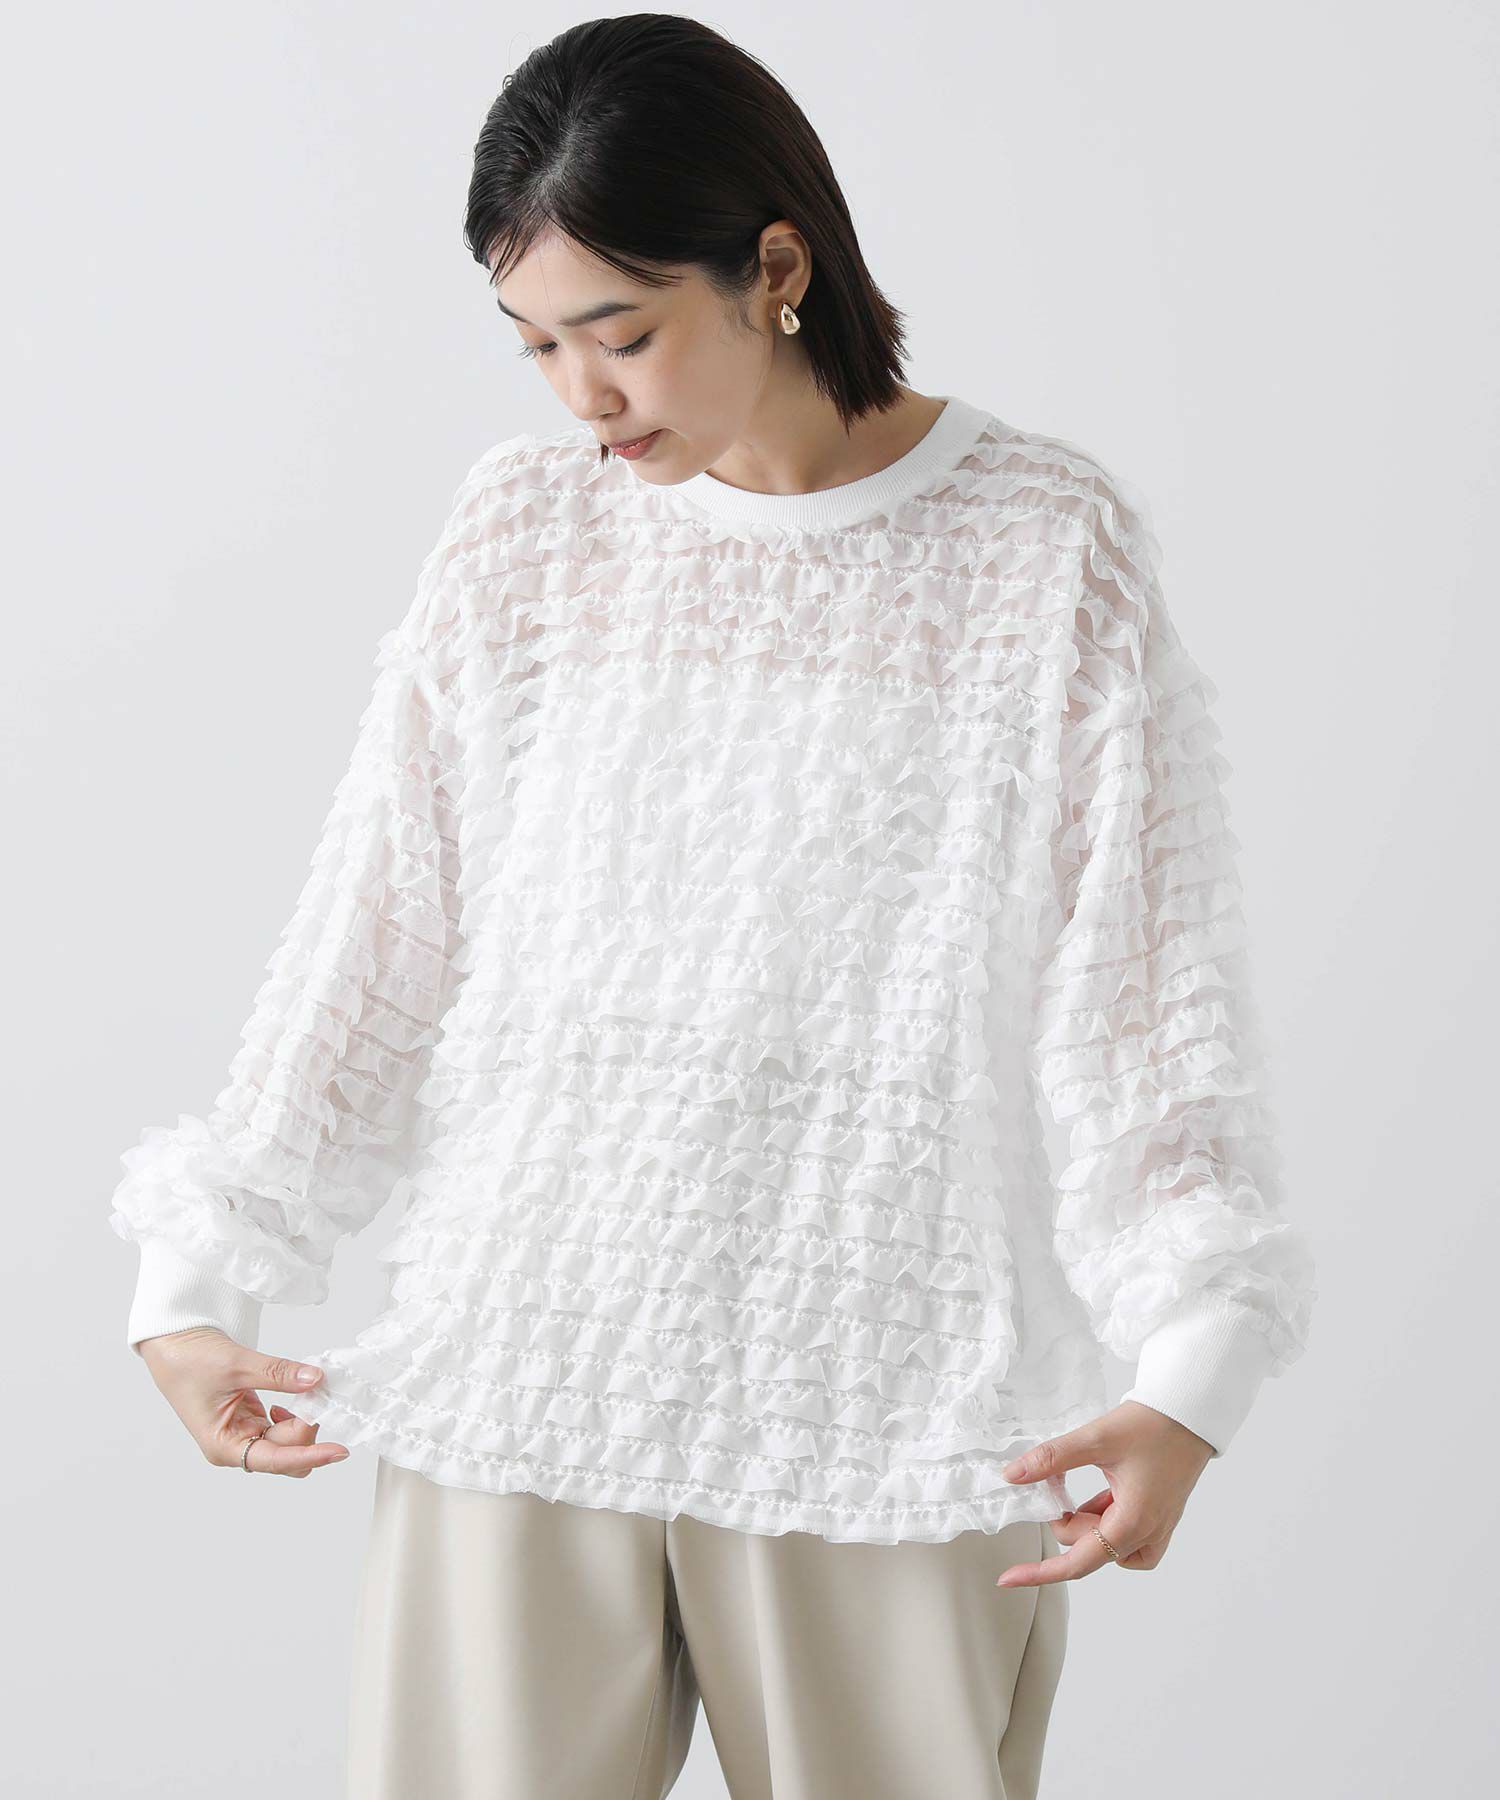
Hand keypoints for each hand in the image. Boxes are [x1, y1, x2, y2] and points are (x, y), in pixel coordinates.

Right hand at [137, 1326, 351, 1477]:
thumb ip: (279, 1374)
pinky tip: (293, 1397)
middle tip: (316, 1398)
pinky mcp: (250, 1420)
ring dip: (303, 1421)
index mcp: (223, 1445)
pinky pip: (282, 1427)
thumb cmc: (189, 1361)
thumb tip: (314, 1379)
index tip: (338, 1450)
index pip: (275, 1460)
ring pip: (287, 1442)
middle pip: (285, 1455)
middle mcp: (234, 1446)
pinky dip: (296, 1413)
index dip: (309, 1455)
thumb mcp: (237, 1364)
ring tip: (304, 1392)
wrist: (174, 1345)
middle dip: (306, 1431)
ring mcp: (242, 1434)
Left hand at [993, 1400, 1214, 1585]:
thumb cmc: (1153, 1425)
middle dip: (1064, 1519)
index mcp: (1133, 1522)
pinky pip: (1126, 1537)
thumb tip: (1013, 1475)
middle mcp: (1148, 1533)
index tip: (1008, 1578)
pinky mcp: (1160, 1516)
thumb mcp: (1095, 1439)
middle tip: (1054, 1481)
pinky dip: (1104, 1520)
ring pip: (1106, 1545)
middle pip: (1087, 1549)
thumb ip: (1051, 1459)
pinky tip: (1097, 1495)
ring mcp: (1157, 1527)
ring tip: (1076, 1488)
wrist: (1191, 1412)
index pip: (1077, 1563)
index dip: (1040, 1572)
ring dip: (1085, 1522)